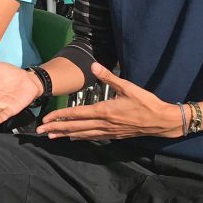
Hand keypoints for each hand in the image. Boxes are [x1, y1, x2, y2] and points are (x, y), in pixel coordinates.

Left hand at [36, 63, 181, 139]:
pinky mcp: (113, 135)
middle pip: (75, 127)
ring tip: (51, 136)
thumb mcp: (128, 87)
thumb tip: (94, 65)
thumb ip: (109, 77)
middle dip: (56, 129)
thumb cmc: (146, 103)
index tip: (46, 119)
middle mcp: (103, 124)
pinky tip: (73, 138)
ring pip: (82, 134)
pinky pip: (92, 137)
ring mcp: (108, 132)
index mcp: (104, 111)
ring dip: (66, 135)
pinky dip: (80, 137)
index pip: (76, 114)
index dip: (60, 116)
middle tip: (41, 132)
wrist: (161, 121)